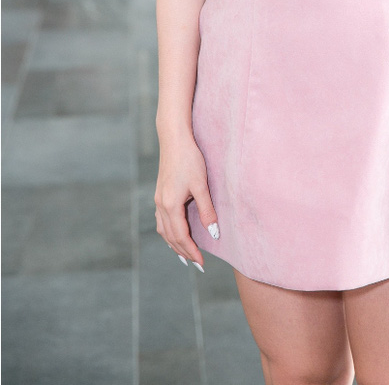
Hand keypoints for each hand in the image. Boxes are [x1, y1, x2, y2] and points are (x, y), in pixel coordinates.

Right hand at [154, 132, 219, 270]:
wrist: (174, 139)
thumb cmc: (190, 159)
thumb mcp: (201, 185)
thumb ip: (206, 211)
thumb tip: (213, 234)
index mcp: (170, 205)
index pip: (181, 236)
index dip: (191, 251)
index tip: (202, 263)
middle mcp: (161, 205)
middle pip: (171, 236)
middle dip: (184, 251)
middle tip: (197, 264)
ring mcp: (158, 199)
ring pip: (164, 230)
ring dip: (174, 244)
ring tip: (186, 254)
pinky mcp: (160, 194)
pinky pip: (162, 221)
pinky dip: (169, 232)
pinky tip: (175, 233)